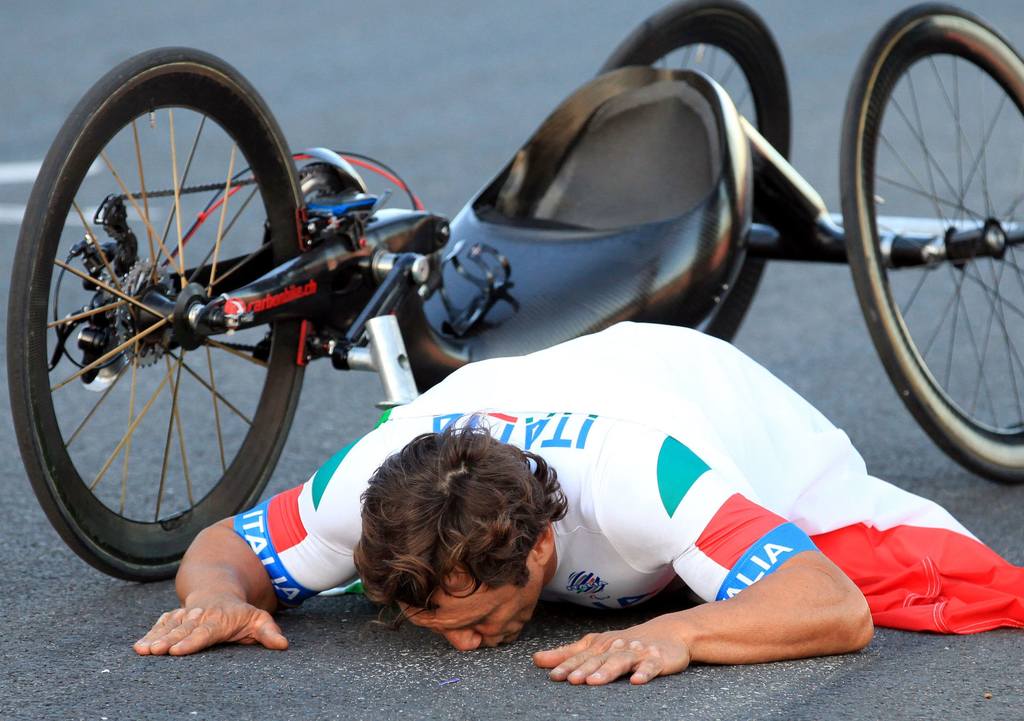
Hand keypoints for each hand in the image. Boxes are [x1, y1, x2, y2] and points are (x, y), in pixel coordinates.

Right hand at [133, 597, 287, 655]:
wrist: (217, 589)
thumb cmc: (239, 612)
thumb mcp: (258, 619)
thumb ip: (268, 632)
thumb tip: (283, 644)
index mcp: (220, 619)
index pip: (206, 631)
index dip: (192, 641)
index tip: (178, 651)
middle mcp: (200, 616)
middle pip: (183, 630)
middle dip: (168, 640)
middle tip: (155, 651)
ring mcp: (185, 615)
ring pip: (170, 626)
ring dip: (156, 637)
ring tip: (143, 649)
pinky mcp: (174, 617)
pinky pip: (161, 624)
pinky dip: (150, 633)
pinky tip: (139, 645)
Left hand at [532, 618, 690, 685]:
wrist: (670, 632)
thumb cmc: (626, 642)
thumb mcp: (596, 645)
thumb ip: (566, 654)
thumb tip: (535, 659)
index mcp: (600, 645)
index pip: (581, 657)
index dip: (566, 666)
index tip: (552, 676)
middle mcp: (616, 647)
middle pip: (598, 660)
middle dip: (583, 669)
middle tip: (570, 680)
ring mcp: (637, 652)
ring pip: (620, 662)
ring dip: (607, 671)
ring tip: (594, 681)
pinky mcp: (657, 659)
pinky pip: (651, 667)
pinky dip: (644, 673)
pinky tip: (637, 680)